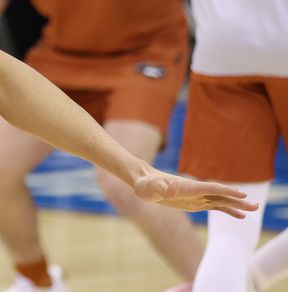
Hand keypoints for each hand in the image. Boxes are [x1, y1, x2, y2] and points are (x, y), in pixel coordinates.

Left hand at [132, 167, 257, 217]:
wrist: (144, 182)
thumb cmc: (145, 184)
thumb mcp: (149, 187)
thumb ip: (160, 188)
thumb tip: (172, 188)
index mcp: (187, 187)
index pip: (210, 188)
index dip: (225, 191)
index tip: (241, 194)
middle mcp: (195, 191)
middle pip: (220, 195)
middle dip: (237, 200)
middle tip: (255, 205)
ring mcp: (196, 197)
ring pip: (220, 201)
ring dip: (236, 206)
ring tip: (253, 210)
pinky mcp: (194, 203)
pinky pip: (214, 206)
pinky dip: (227, 210)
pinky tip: (239, 216)